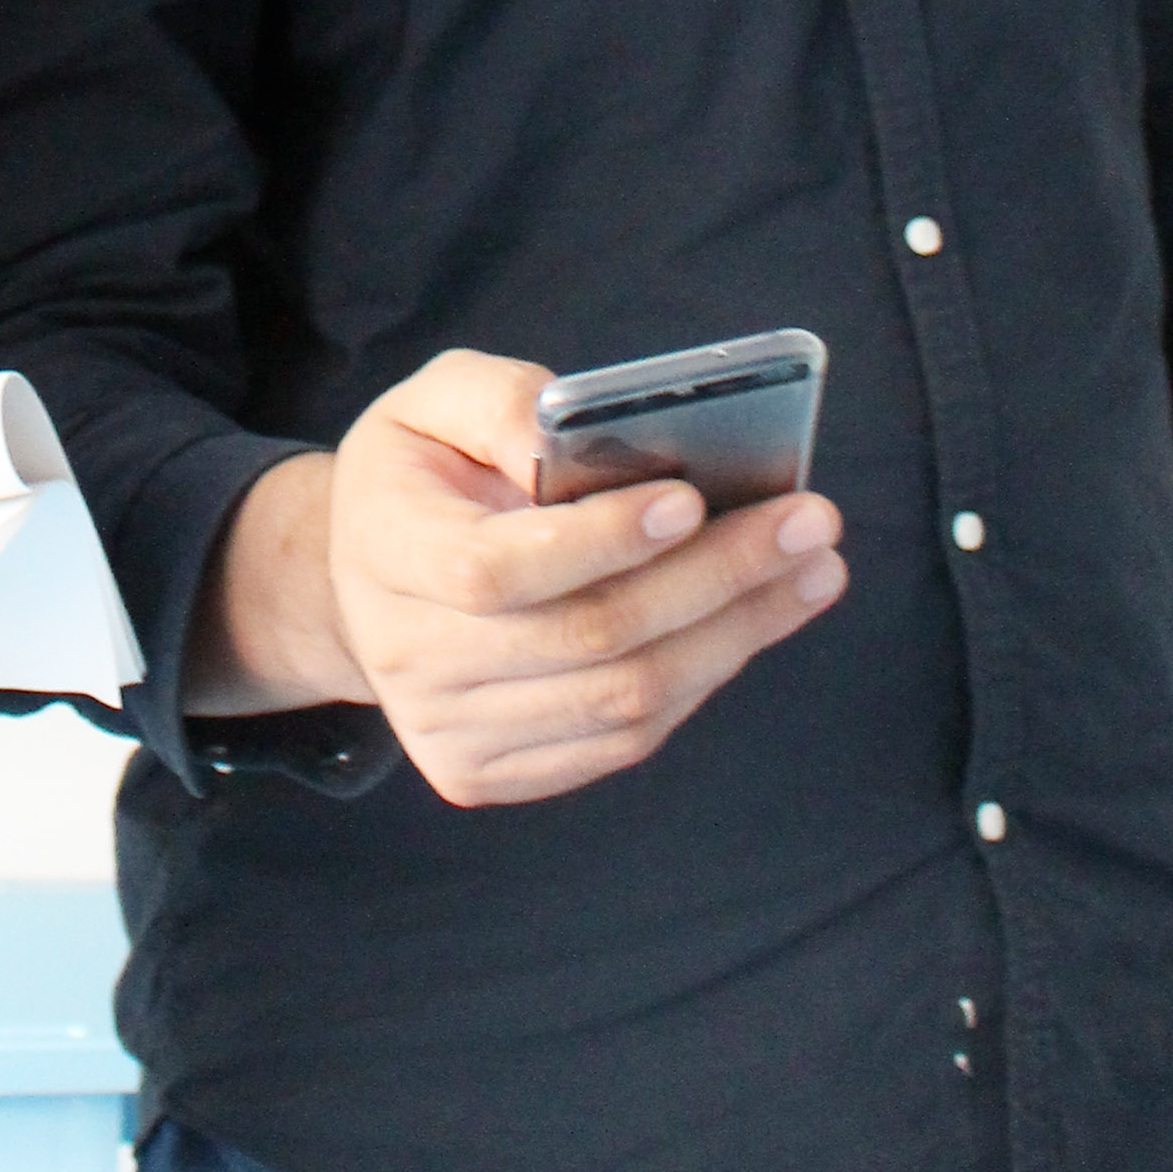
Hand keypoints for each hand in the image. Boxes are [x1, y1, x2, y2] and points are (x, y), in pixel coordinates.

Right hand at [188, 349, 844, 810]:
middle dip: (716, 578)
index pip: (496, 570)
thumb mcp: (430, 400)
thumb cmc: (419, 475)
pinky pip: (624, 739)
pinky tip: (755, 620)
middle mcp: (408, 659)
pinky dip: (704, 678)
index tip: (690, 499)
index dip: (598, 542)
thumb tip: (567, 431)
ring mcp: (448, 732)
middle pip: (588, 639)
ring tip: (813, 570)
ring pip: (623, 700)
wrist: (359, 582)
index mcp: (387, 553)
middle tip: (811, 522)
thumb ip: (495, 398)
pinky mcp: (488, 774)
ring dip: (736, 634)